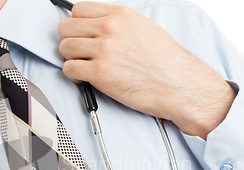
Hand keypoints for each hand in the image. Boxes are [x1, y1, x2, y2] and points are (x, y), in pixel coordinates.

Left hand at [58, 2, 235, 138]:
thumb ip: (118, 23)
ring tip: (85, 67)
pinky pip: (69, 69)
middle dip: (71, 42)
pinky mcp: (100, 72)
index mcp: (120, 15)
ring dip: (72, 59)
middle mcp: (111, 28)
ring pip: (65, 48)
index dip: (77, 25)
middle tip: (81, 54)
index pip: (78, 9)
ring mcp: (104, 50)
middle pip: (66, 27)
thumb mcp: (144, 28)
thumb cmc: (165, 62)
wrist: (179, 86)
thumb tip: (97, 25)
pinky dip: (74, 76)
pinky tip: (86, 79)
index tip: (81, 36)